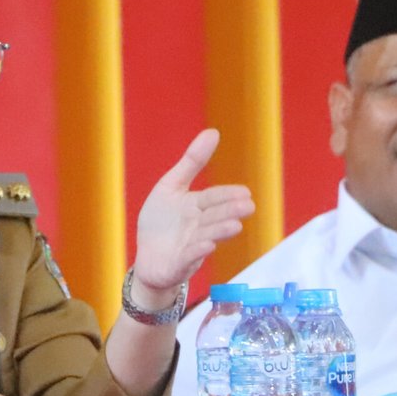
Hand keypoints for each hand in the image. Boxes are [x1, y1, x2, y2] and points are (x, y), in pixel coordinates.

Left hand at [131, 129, 254, 304]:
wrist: (148, 260)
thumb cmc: (161, 223)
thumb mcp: (171, 186)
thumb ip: (192, 162)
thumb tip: (213, 131)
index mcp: (196, 207)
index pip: (213, 198)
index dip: (227, 195)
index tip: (246, 192)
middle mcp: (197, 226)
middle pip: (214, 217)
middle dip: (229, 211)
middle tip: (248, 206)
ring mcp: (190, 246)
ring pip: (206, 236)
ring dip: (220, 231)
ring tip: (236, 225)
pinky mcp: (178, 264)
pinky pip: (189, 257)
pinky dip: (198, 251)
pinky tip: (207, 246)